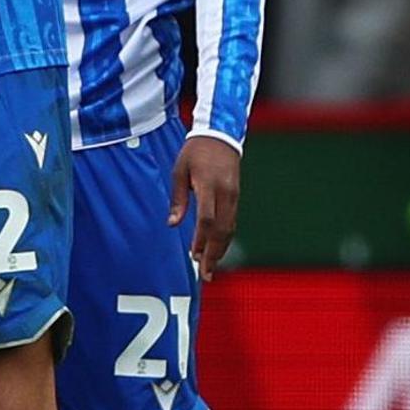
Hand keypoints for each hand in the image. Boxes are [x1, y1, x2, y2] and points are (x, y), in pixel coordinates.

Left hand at [172, 135, 242, 278]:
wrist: (220, 135)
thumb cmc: (195, 152)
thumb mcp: (179, 171)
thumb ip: (178, 199)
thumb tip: (173, 224)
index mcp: (209, 185)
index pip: (207, 219)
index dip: (201, 240)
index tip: (194, 255)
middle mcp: (226, 193)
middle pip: (222, 230)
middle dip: (214, 254)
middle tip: (205, 274)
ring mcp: (234, 195)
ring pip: (230, 228)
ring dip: (220, 249)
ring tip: (211, 267)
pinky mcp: (236, 196)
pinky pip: (232, 221)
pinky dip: (224, 238)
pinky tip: (216, 249)